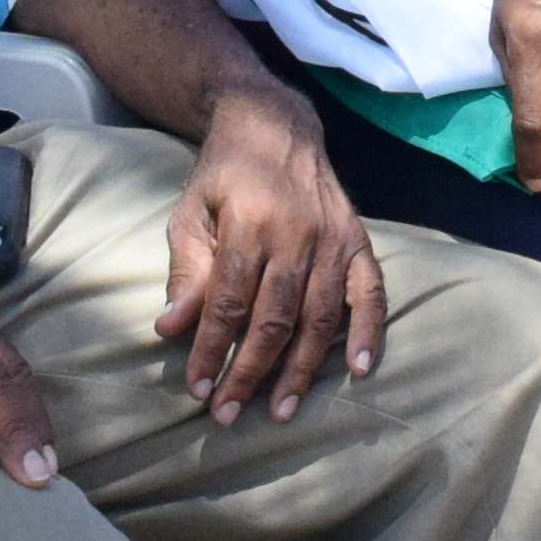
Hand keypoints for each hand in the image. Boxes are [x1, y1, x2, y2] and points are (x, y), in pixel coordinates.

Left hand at [161, 80, 388, 418]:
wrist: (276, 126)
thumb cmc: (224, 175)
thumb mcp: (189, 212)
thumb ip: (186, 270)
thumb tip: (169, 327)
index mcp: (250, 222)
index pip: (229, 301)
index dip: (211, 349)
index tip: (196, 388)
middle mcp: (298, 233)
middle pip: (274, 319)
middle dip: (249, 372)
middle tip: (228, 414)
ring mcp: (334, 238)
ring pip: (320, 317)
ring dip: (300, 369)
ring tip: (280, 409)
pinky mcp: (359, 241)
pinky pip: (371, 293)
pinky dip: (368, 331)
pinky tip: (359, 369)